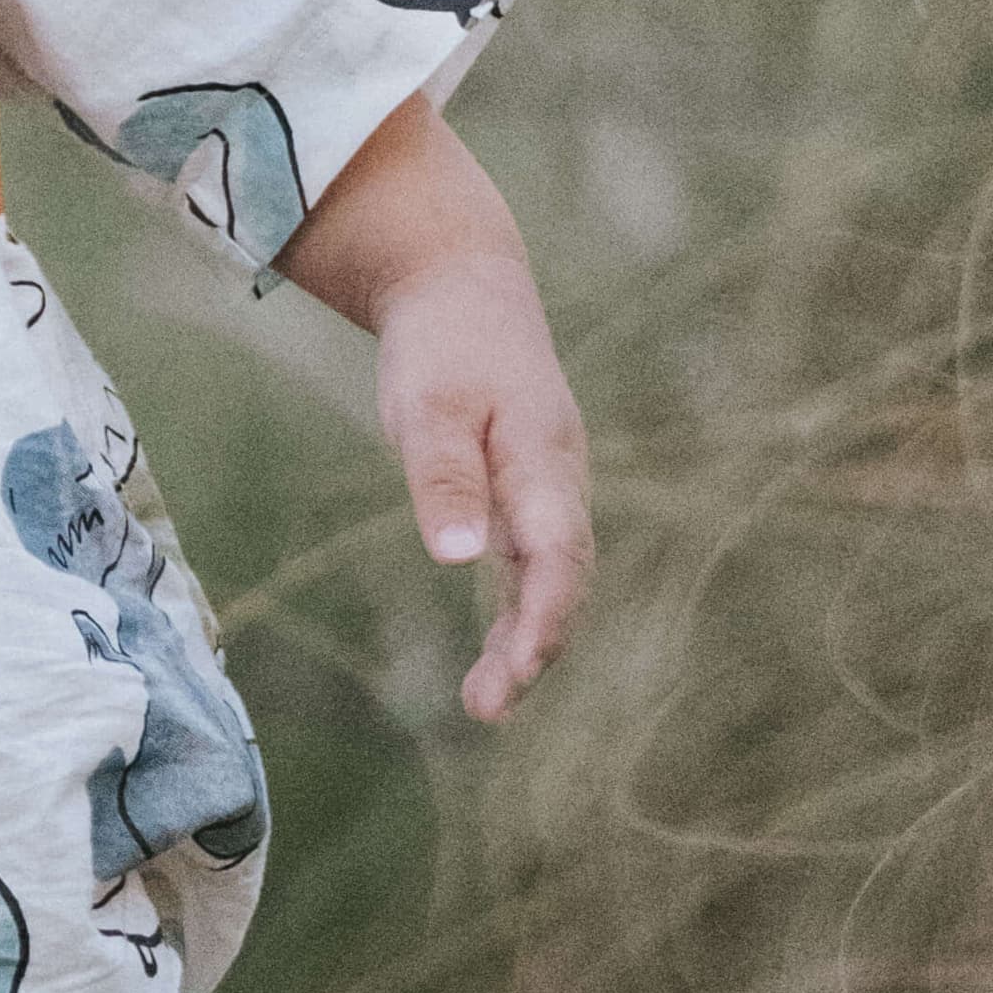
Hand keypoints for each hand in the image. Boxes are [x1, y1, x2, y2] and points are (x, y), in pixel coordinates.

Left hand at [371, 248, 592, 723]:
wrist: (463, 285)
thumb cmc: (444, 343)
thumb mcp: (429, 403)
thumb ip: (444, 477)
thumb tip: (459, 559)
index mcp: (543, 457)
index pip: (558, 553)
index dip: (544, 615)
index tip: (517, 668)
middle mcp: (558, 479)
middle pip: (564, 577)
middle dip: (535, 646)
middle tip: (489, 707)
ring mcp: (547, 487)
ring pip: (552, 577)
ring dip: (526, 639)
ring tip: (484, 704)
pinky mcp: (526, 491)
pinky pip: (535, 564)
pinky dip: (519, 611)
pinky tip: (496, 657)